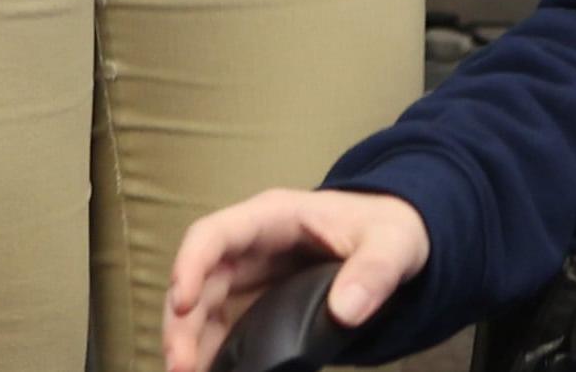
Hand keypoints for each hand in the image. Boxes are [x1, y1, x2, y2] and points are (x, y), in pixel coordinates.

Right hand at [166, 188, 429, 371]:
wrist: (395, 243)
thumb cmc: (388, 231)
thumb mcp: (392, 244)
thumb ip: (374, 271)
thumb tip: (346, 312)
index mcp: (273, 219)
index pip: (215, 234)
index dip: (190, 265)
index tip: (181, 303)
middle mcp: (250, 247)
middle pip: (199, 281)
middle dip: (182, 324)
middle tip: (181, 367)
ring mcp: (249, 278)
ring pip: (201, 310)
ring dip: (188, 345)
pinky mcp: (255, 306)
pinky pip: (220, 329)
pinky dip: (208, 354)